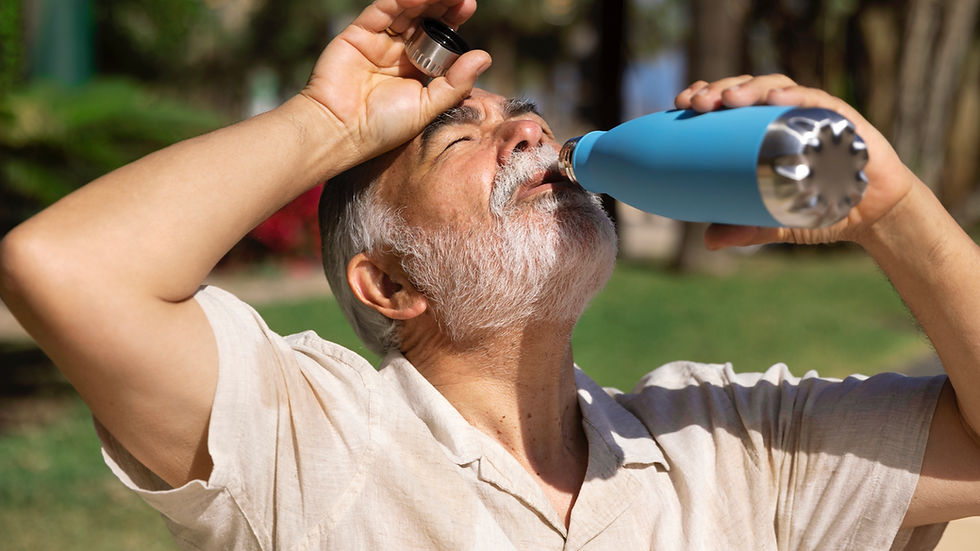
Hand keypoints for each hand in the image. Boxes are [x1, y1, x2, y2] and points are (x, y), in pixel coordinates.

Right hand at [301, 0, 491, 168]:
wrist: (341, 131)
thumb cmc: (383, 127)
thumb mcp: (427, 106)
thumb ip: (455, 83)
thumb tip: (484, 57)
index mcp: (418, 70)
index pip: (439, 38)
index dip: (453, 20)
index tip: (467, 5)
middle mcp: (399, 52)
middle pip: (424, 19)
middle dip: (442, 4)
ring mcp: (379, 41)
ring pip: (405, 11)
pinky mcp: (358, 34)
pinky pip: (381, 12)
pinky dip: (398, 1)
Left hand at [673, 74, 919, 249]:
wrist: (875, 215)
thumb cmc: (823, 208)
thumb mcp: (776, 221)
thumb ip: (746, 229)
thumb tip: (708, 241)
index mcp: (765, 131)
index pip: (730, 103)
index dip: (706, 95)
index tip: (680, 102)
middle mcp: (786, 116)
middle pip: (747, 89)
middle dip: (718, 89)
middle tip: (696, 103)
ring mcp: (814, 113)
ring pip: (776, 87)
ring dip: (750, 88)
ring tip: (728, 99)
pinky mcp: (843, 118)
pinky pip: (817, 100)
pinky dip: (795, 97)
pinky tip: (775, 99)